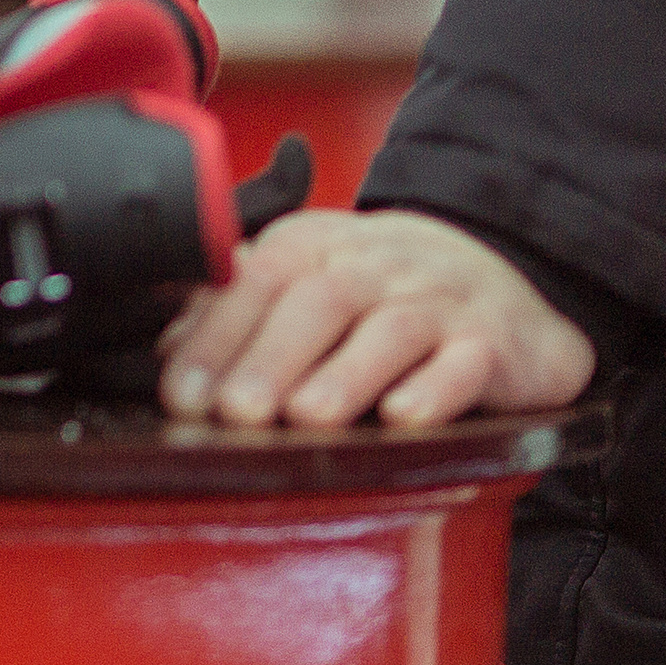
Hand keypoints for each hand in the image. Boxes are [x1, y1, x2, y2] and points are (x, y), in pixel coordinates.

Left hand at [156, 209, 595, 428]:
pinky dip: (437, 388)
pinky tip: (405, 416)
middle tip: (237, 411)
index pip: (254, 282)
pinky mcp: (492, 342)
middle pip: (317, 302)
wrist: (497, 269)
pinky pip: (468, 360)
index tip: (183, 395)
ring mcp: (437, 301)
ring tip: (308, 416)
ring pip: (389, 330)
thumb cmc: (377, 290)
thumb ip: (234, 315)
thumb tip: (169, 355)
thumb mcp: (301, 281)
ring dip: (345, 375)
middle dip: (270, 359)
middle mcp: (374, 266)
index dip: (214, 339)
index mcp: (312, 248)